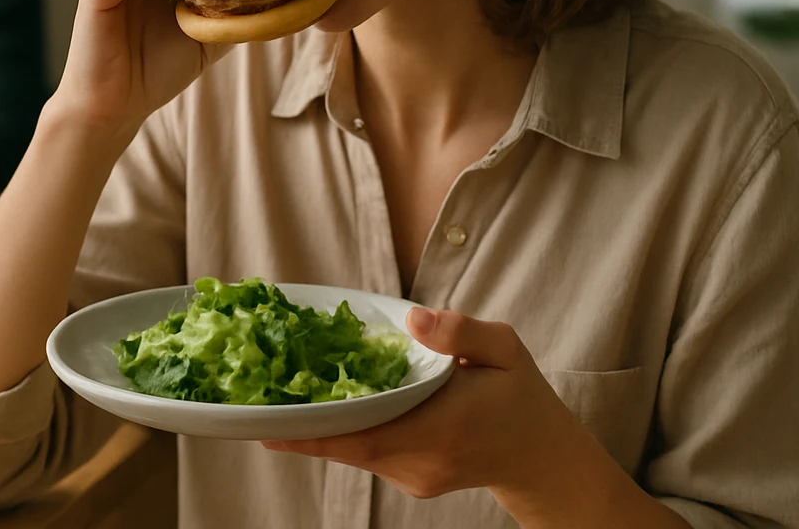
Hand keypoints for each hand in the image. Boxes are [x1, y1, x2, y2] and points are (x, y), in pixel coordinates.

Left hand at [263, 308, 577, 506]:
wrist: (541, 456)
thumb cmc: (521, 395)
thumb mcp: (505, 348)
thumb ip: (460, 330)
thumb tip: (413, 317)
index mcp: (442, 426)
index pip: (364, 433)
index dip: (313, 430)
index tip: (269, 423)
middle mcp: (422, 459)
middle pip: (347, 445)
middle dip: (302, 424)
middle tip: (257, 398)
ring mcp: (415, 477)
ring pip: (355, 452)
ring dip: (322, 427)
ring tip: (282, 395)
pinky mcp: (412, 481)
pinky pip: (369, 455)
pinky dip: (347, 433)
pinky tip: (328, 407)